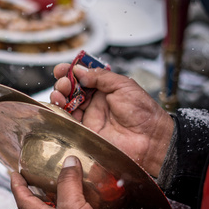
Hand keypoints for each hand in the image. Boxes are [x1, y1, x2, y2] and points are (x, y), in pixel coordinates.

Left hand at [11, 156, 109, 208]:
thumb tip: (69, 161)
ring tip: (70, 189)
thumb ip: (68, 182)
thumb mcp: (71, 205)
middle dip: (36, 196)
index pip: (23, 200)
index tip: (13, 173)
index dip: (17, 186)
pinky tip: (99, 207)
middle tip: (37, 183)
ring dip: (64, 202)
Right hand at [50, 64, 173, 176]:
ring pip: (67, 104)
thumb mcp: (123, 86)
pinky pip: (68, 120)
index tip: (62, 69)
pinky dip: (60, 111)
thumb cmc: (143, 112)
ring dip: (59, 96)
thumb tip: (80, 70)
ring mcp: (90, 117)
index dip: (71, 72)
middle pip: (72, 90)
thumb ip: (100, 77)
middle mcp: (96, 102)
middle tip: (64, 83)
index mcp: (105, 89)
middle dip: (63, 83)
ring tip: (60, 93)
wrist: (149, 139)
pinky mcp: (85, 131)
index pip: (83, 77)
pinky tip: (59, 104)